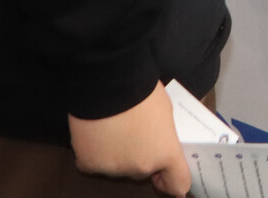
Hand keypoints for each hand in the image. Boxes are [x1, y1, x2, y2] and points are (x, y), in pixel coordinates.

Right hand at [68, 83, 190, 195]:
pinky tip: (95, 132)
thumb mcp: (165, 111)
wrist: (107, 82)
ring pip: (118, 168)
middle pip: (143, 171)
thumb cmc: (142, 89)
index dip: (171, 179)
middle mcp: (141, 168)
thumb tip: (158, 141)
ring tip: (112, 128)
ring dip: (118, 155)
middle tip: (134, 132)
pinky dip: (96, 152)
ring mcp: (113, 169)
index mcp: (166, 153)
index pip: (178, 185)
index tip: (164, 172)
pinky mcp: (88, 165)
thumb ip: (163, 134)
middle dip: (141, 157)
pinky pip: (95, 163)